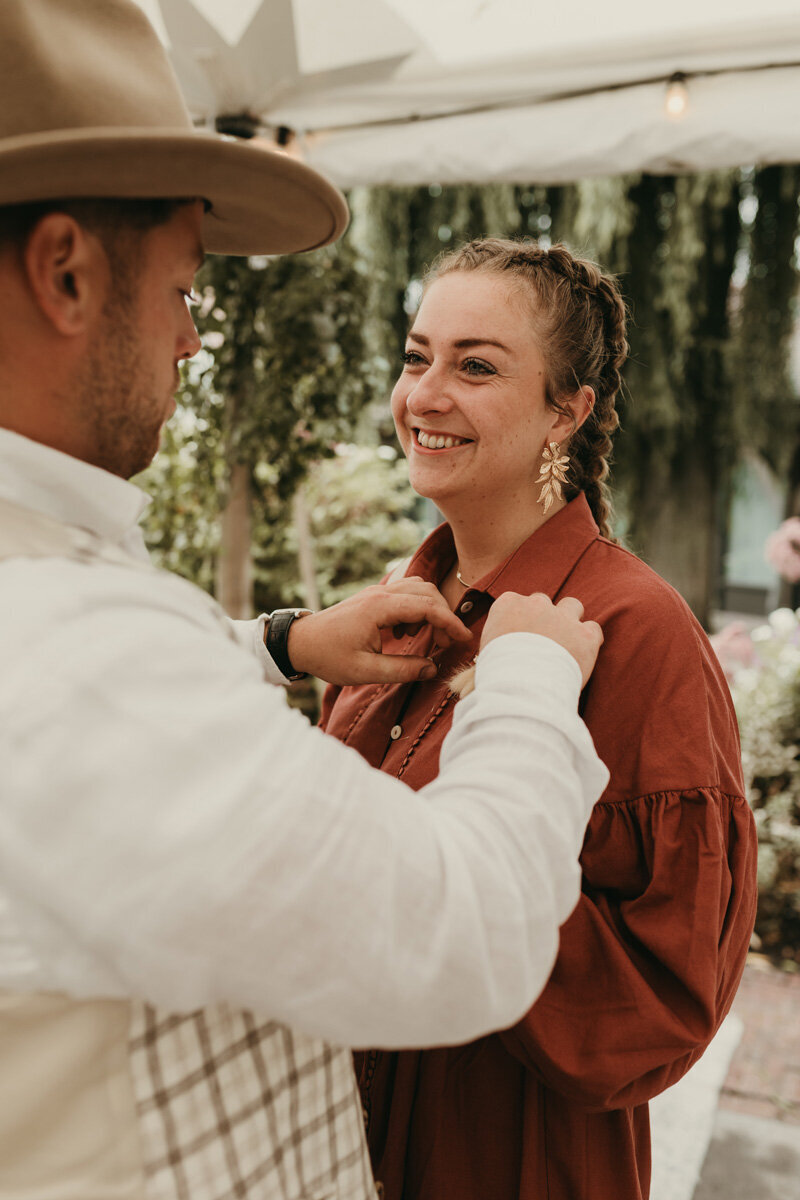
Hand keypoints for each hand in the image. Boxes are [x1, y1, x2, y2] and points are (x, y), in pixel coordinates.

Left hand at [287, 578, 471, 685]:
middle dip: (443, 616)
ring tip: (427, 638)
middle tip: (444, 644)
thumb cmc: (329, 657)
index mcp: (380, 608)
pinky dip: (417, 609)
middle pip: (428, 592)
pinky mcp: (374, 596)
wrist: (302, 642)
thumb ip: (402, 670)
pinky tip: (406, 633)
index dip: (450, 623)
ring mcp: (377, 591)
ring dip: (430, 610)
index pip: (427, 607)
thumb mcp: (365, 671)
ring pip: (419, 589)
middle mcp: (381, 593)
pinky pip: (406, 593)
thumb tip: (433, 669)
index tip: (464, 639)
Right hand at [480, 593, 602, 686]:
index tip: (520, 637)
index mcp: (508, 604)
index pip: (516, 602)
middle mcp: (536, 604)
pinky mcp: (585, 636)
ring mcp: (563, 617)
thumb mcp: (486, 652)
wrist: (521, 687)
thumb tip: (503, 650)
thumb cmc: (497, 675)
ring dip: (570, 620)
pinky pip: (593, 629)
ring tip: (565, 643)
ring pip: (572, 606)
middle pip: (542, 602)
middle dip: (543, 619)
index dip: (520, 621)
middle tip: (541, 643)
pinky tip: (582, 656)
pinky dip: (589, 641)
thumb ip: (498, 640)